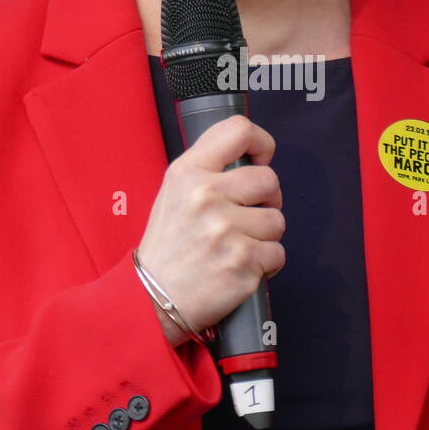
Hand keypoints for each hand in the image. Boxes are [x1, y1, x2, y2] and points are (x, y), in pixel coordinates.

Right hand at [137, 114, 285, 342]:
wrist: (150, 299)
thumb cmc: (167, 246)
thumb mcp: (174, 193)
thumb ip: (209, 171)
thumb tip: (252, 160)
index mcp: (189, 173)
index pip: (239, 130)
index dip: (261, 143)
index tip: (260, 160)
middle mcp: (207, 196)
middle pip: (269, 180)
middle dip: (267, 200)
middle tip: (247, 217)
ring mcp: (226, 230)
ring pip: (277, 221)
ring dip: (264, 236)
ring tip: (236, 246)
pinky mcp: (243, 262)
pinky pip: (277, 254)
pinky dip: (265, 264)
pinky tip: (239, 267)